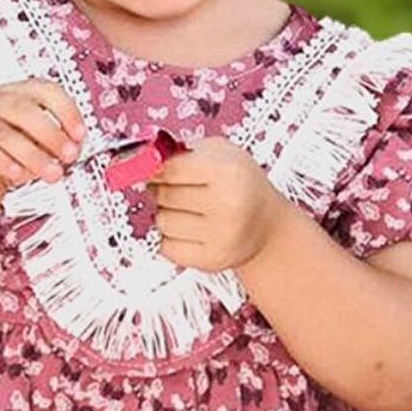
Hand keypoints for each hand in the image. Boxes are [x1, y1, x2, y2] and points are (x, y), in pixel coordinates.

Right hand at [0, 78, 84, 216]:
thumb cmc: (5, 160)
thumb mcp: (34, 148)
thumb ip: (52, 143)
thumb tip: (72, 147)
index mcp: (14, 94)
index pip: (43, 90)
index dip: (66, 110)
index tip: (79, 134)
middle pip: (23, 109)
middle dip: (51, 134)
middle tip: (68, 154)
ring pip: (4, 133)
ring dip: (33, 155)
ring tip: (51, 172)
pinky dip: (3, 163)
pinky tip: (18, 174)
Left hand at [143, 138, 282, 273]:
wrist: (267, 225)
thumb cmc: (241, 185)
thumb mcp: (222, 153)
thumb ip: (183, 150)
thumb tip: (144, 156)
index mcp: (229, 172)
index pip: (170, 169)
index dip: (155, 168)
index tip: (153, 169)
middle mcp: (227, 205)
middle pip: (164, 195)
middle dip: (163, 190)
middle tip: (178, 189)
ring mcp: (220, 235)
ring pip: (162, 222)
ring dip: (168, 214)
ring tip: (189, 210)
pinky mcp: (211, 260)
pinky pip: (166, 247)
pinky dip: (171, 238)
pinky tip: (191, 230)